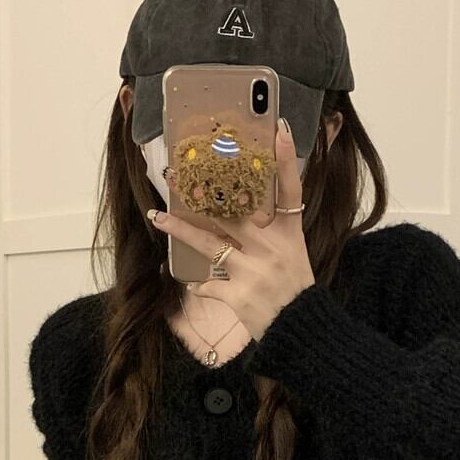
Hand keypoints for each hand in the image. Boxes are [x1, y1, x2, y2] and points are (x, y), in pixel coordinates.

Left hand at [147, 118, 314, 342]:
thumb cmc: (297, 290)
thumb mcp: (295, 253)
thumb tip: (249, 207)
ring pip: (209, 243)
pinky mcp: (239, 296)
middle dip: (203, 191)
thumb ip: (274, 229)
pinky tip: (194, 283)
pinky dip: (200, 284)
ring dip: (180, 229)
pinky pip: (209, 284)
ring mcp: (254, 272)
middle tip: (177, 175)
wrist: (301, 330)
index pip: (290, 189)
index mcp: (289, 234)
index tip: (277, 129)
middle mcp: (272, 248)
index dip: (285, 159)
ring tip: (158, 216)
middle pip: (233, 211)